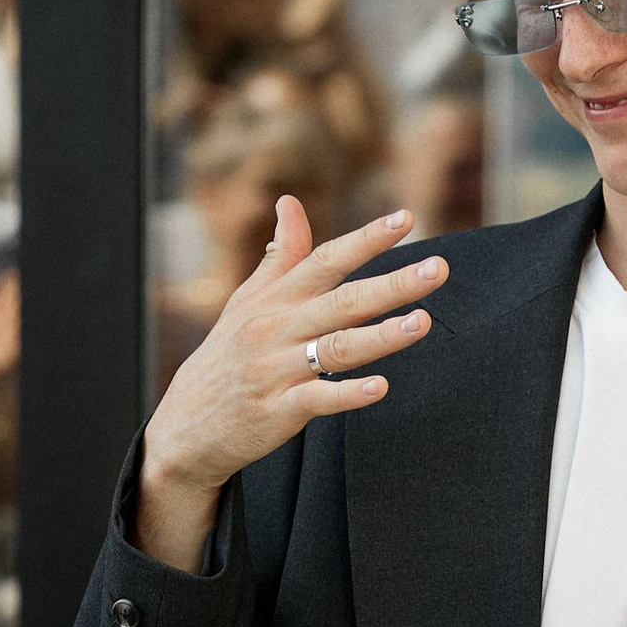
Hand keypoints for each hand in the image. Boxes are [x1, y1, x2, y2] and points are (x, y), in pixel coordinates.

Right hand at [136, 197, 447, 567]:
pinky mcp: (278, 411)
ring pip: (336, 348)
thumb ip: (280, 257)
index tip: (407, 220)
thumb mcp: (247, 302)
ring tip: (422, 322)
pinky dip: (348, 394)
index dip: (366, 239)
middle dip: (393, 283)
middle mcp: (277, 328)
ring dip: (381, 336)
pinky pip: (317, 399)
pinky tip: (381, 387)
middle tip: (439, 268)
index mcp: (275, 299)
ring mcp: (277, 370)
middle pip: (343, 300)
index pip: (325, 261)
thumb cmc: (227, 356)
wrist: (187, 423)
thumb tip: (291, 203)